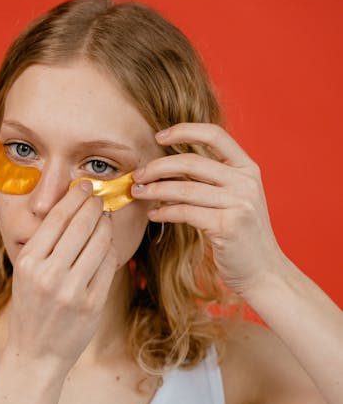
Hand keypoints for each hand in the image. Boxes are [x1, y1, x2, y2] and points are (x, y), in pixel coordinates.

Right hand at [5, 182, 117, 372]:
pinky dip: (110, 250)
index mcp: (29, 262)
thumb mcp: (26, 273)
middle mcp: (49, 274)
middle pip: (81, 225)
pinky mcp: (92, 304)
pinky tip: (106, 245)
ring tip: (103, 219)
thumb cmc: (31, 308)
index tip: (84, 186)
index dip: (75, 196)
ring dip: (105, 225)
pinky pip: (109, 265)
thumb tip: (71, 206)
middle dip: (94, 205)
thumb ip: (44, 243)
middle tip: (99, 197)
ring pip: (99, 242)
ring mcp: (72, 291)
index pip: (57, 217)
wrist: (36, 353)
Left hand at [131, 122, 285, 297]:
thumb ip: (213, 179)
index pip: (215, 135)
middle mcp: (246, 182)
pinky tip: (154, 214)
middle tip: (139, 175)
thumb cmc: (242, 236)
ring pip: (185, 189)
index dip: (184, 130)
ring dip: (156, 190)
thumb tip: (167, 166)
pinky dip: (165, 212)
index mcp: (248, 168)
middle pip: (192, 162)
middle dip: (158, 167)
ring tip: (139, 192)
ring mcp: (239, 203)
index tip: (159, 136)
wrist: (264, 272)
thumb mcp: (236, 199)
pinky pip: (186, 212)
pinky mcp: (228, 226)